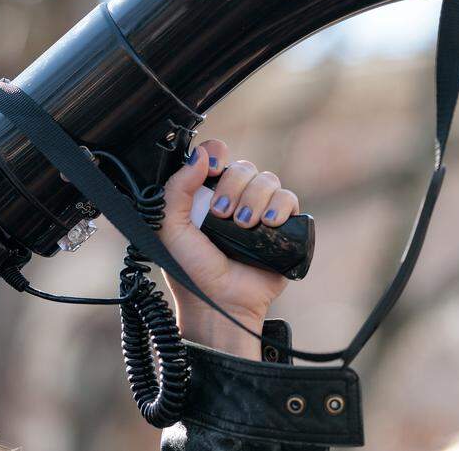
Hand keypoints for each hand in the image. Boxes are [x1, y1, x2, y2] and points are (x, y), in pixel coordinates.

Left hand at [157, 139, 300, 359]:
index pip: (216, 156)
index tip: (211, 169)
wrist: (219, 303)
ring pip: (267, 180)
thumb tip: (200, 154)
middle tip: (220, 214)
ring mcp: (258, 211)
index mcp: (204, 194)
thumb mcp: (170, 227)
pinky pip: (289, 199)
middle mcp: (233, 198)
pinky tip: (268, 223)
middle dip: (232, 187)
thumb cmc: (191, 269)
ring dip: (254, 198)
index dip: (216, 156)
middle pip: (243, 167)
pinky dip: (279, 206)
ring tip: (245, 224)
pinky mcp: (282, 227)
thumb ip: (177, 188)